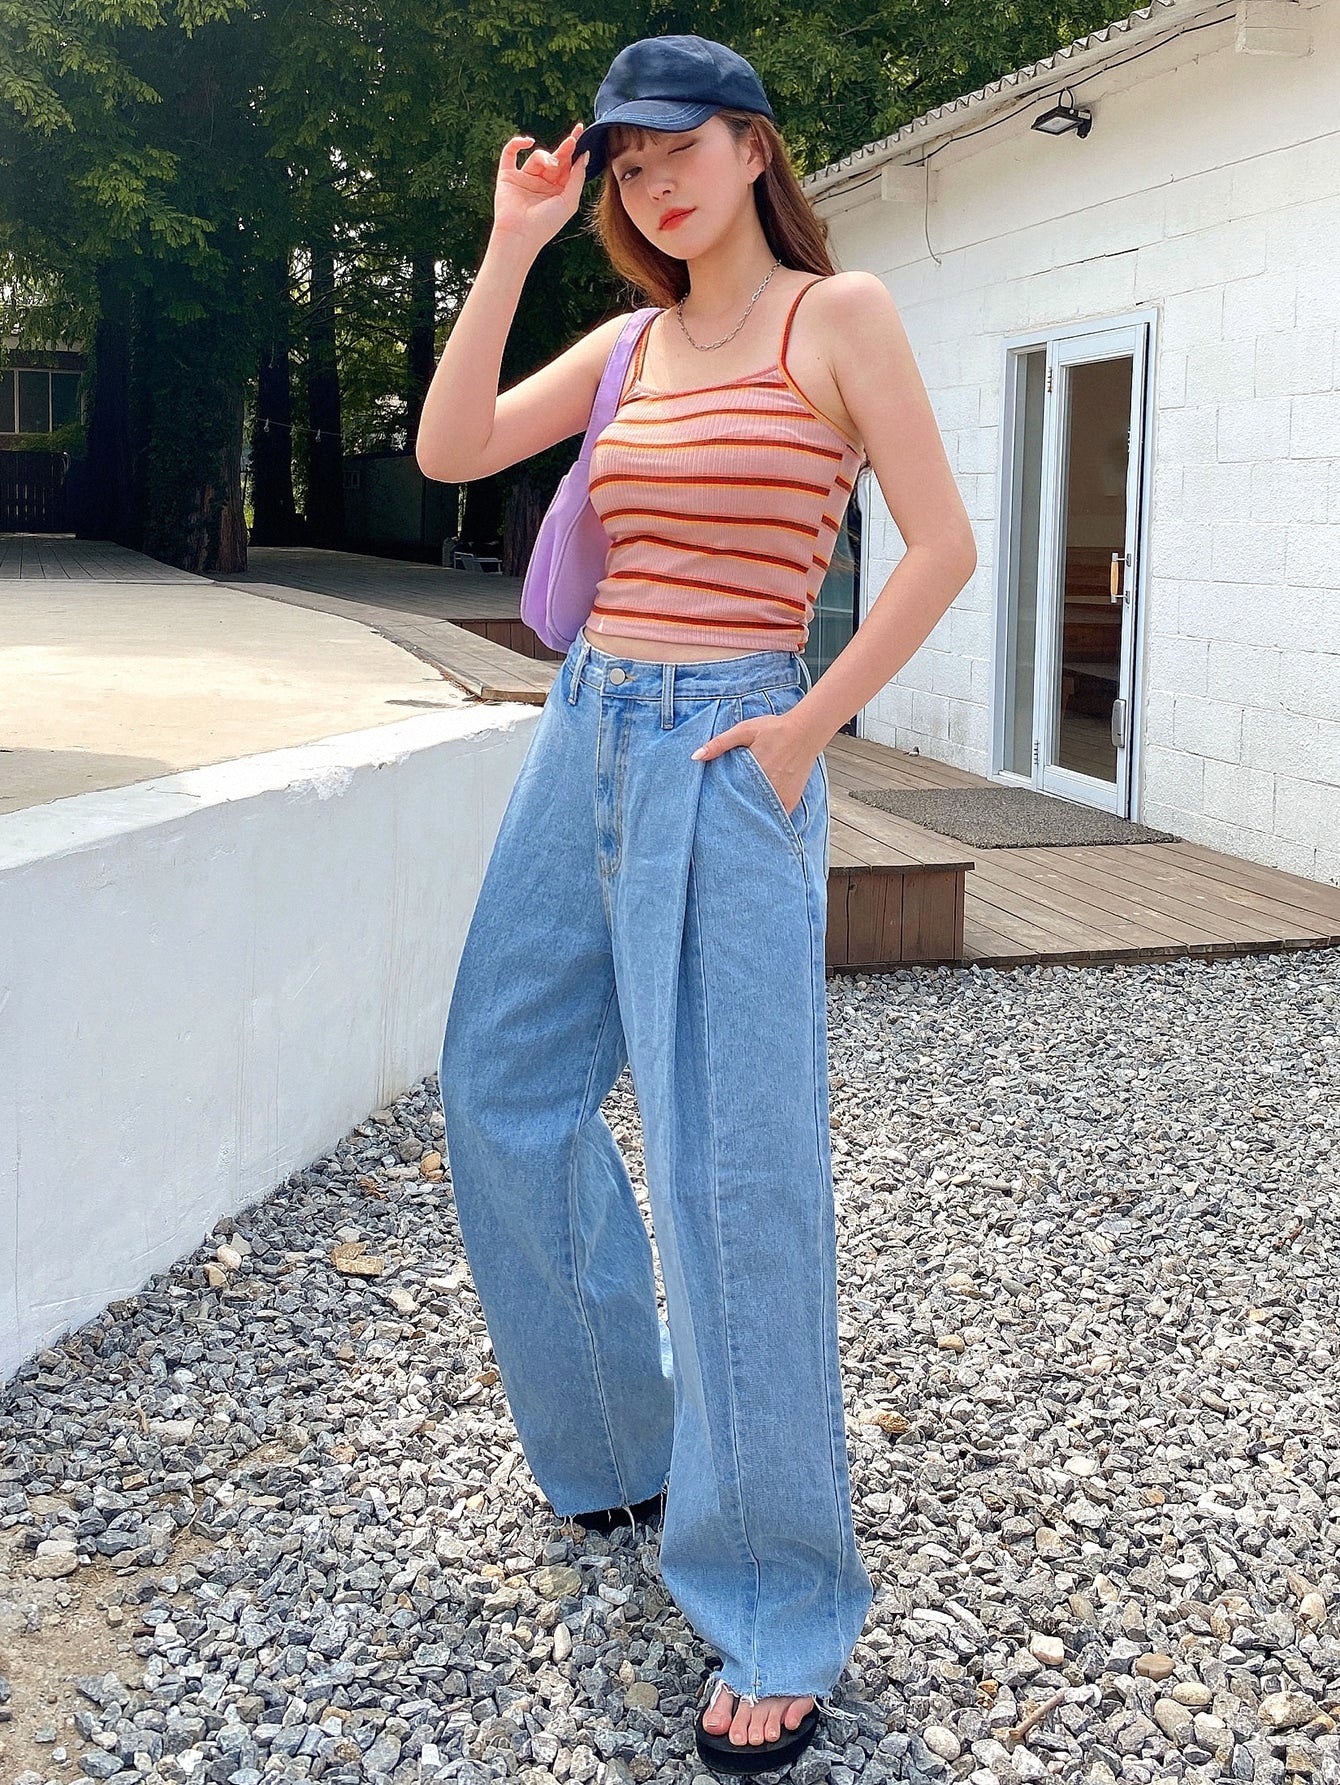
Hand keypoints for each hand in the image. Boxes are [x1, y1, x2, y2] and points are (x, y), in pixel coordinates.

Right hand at [492, 124, 588, 251]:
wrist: (521, 235)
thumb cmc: (546, 224)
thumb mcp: (569, 201)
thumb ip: (578, 178)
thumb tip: (584, 155)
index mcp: (557, 190)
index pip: (567, 166)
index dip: (573, 149)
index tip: (580, 132)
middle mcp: (541, 183)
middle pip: (554, 158)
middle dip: (564, 149)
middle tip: (573, 139)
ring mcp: (524, 178)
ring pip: (537, 157)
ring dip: (545, 157)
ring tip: (550, 167)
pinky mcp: (507, 176)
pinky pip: (510, 153)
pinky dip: (516, 143)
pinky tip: (528, 142)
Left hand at [691, 712, 819, 817]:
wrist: (806, 731)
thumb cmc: (774, 729)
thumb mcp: (744, 730)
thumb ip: (720, 743)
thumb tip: (696, 756)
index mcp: (753, 772)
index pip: (730, 795)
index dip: (719, 803)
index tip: (710, 808)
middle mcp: (768, 787)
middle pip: (744, 807)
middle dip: (733, 812)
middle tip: (721, 818)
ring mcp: (781, 795)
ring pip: (761, 814)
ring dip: (750, 816)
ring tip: (737, 823)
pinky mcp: (792, 799)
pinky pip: (778, 816)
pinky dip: (769, 819)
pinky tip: (758, 820)